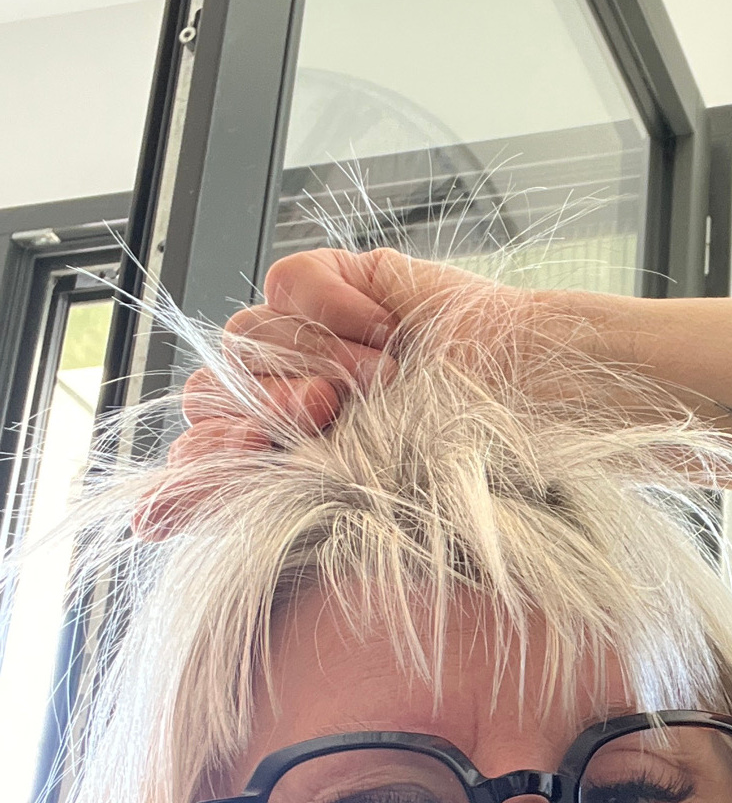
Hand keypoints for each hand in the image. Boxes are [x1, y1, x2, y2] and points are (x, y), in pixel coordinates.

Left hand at [135, 250, 501, 535]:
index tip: (263, 458)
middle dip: (271, 408)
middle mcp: (285, 399)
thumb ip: (231, 495)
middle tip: (334, 415)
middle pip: (212, 392)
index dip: (216, 453)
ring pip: (245, 337)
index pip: (201, 449)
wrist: (523, 391)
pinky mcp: (334, 284)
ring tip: (386, 377)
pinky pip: (288, 283)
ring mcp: (306, 339)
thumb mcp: (334, 487)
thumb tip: (138, 520)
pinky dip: (333, 308)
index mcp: (283, 460)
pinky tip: (383, 328)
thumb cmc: (454, 451)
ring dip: (318, 360)